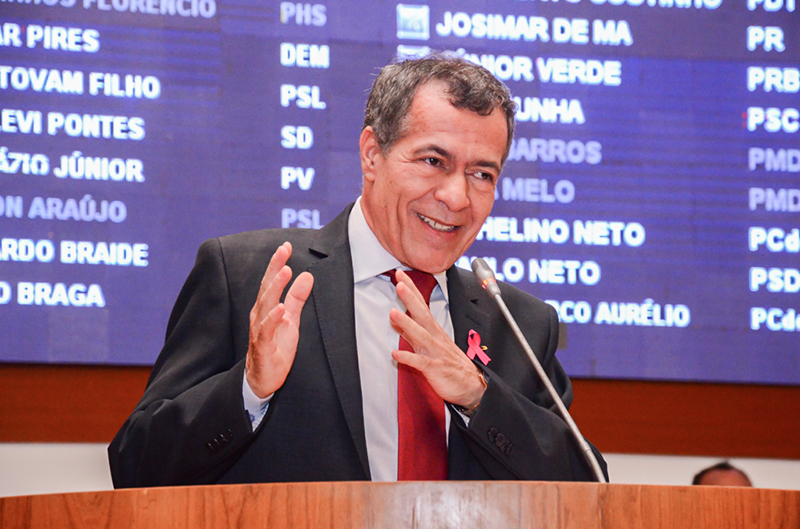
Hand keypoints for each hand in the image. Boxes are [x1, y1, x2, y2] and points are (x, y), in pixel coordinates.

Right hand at [245, 242, 313, 397]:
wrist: (262, 380)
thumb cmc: (276, 348)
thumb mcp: (291, 321)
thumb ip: (297, 299)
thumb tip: (307, 275)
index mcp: (266, 308)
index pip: (271, 282)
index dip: (277, 263)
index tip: (285, 245)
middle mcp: (259, 315)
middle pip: (267, 288)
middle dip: (275, 268)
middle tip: (284, 250)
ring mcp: (259, 330)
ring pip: (265, 305)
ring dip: (275, 288)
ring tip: (285, 272)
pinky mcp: (262, 347)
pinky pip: (265, 331)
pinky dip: (273, 319)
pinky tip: (280, 309)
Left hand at [389, 270, 485, 408]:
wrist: (472, 386)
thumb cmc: (449, 364)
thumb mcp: (428, 345)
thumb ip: (410, 332)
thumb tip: (395, 318)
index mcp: (434, 331)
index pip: (421, 305)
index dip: (412, 290)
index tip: (401, 275)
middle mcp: (435, 338)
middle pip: (422, 314)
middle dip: (410, 298)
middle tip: (399, 283)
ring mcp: (436, 353)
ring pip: (421, 336)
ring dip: (407, 324)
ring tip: (392, 313)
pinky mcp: (435, 369)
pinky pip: (421, 363)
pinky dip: (408, 358)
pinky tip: (395, 355)